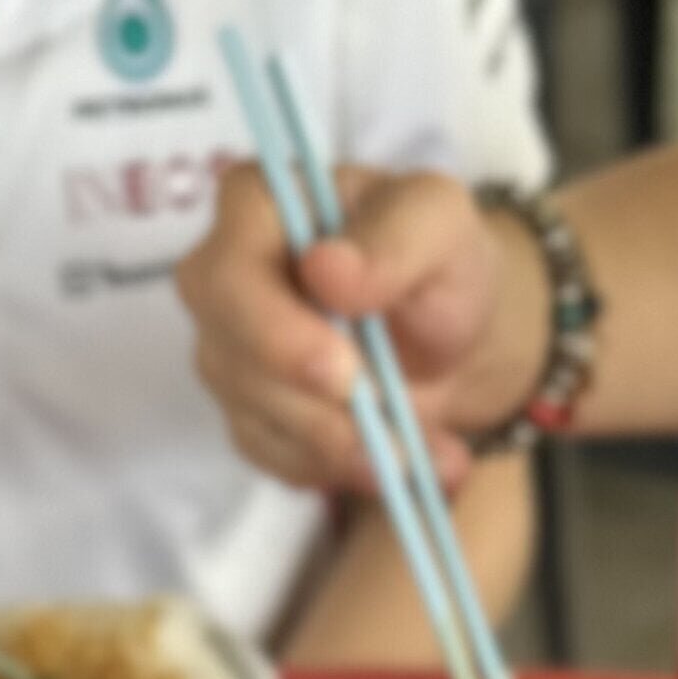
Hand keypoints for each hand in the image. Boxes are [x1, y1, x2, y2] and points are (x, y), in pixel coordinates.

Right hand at [176, 164, 521, 494]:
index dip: (276, 335)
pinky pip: (277, 459)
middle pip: (228, 359)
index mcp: (256, 208)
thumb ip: (395, 238)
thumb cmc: (438, 261)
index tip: (345, 373)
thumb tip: (326, 269)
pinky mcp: (249, 415)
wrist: (454, 334)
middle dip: (311, 408)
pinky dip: (342, 470)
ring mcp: (229, 353)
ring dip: (342, 447)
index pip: (226, 276)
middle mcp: (223, 280)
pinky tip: (396, 461)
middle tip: (392, 429)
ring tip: (419, 447)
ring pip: (256, 419)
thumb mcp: (441, 225)